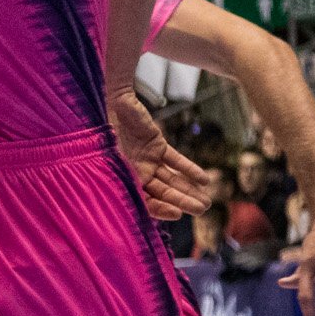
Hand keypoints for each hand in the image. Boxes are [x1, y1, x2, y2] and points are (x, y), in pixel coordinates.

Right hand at [107, 90, 212, 217]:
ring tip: (207, 201)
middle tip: (202, 209)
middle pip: (162, 192)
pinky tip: (204, 179)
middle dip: (182, 201)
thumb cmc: (107, 125)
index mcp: (124, 176)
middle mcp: (136, 172)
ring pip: (171, 179)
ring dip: (189, 190)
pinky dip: (189, 169)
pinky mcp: (157, 147)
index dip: (160, 209)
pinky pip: (175, 160)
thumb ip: (125, 167)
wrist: (115, 101)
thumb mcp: (112, 149)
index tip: (178, 214)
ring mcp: (147, 160)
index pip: (144, 199)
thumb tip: (139, 184)